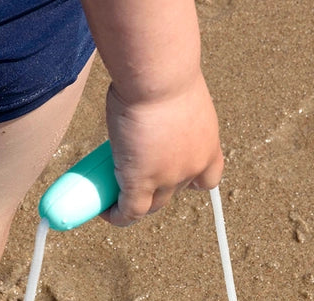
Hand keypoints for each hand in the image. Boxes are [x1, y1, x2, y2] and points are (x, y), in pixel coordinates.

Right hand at [102, 72, 223, 225]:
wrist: (158, 78)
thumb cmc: (164, 73)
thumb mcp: (175, 94)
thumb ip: (166, 106)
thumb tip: (146, 97)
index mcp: (207, 144)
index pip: (208, 177)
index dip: (192, 181)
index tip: (179, 177)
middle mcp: (193, 166)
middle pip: (174, 193)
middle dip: (155, 189)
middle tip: (131, 173)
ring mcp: (168, 178)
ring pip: (151, 206)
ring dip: (133, 204)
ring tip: (112, 194)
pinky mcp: (142, 183)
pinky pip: (130, 211)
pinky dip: (118, 215)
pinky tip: (105, 212)